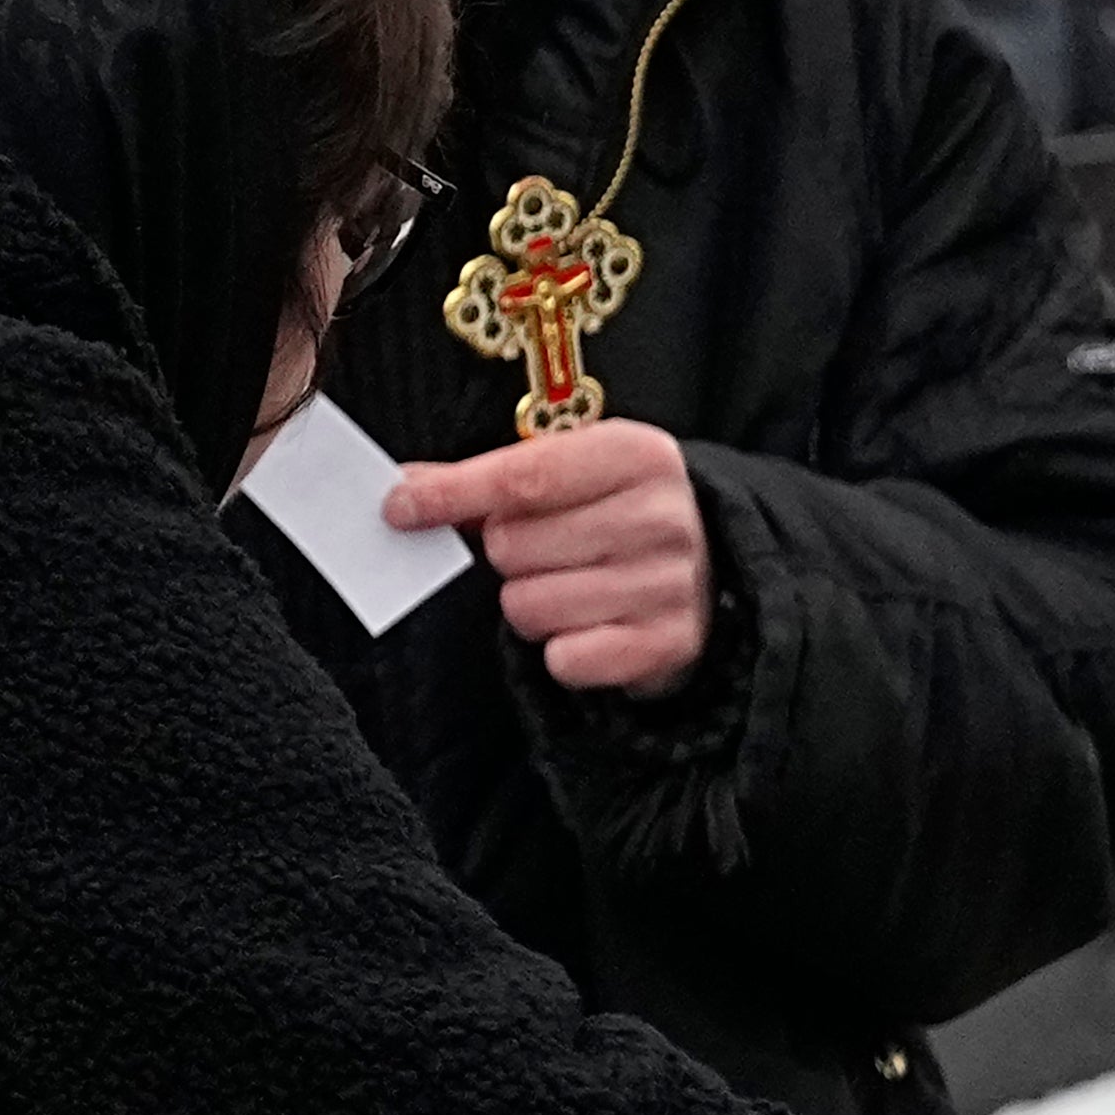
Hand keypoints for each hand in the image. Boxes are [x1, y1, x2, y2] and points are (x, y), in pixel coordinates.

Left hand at [386, 421, 710, 696]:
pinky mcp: (666, 647)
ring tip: (568, 588)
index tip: (398, 507)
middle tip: (543, 551)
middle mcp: (662, 517)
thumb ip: (491, 478)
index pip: (521, 478)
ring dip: (530, 605)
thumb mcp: (573, 474)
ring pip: (530, 607)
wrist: (716, 574)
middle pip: (514, 547)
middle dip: (508, 555)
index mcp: (637, 455)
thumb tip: (404, 489)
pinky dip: (562, 650)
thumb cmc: (619, 515)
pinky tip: (591, 626)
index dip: (451, 494)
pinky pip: (564, 659)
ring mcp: (670, 585)